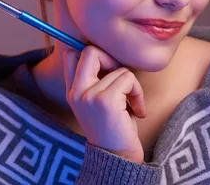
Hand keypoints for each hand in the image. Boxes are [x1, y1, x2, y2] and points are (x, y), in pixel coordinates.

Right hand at [63, 46, 147, 162]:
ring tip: (131, 104)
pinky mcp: (105, 100)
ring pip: (119, 68)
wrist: (117, 158)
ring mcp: (89, 96)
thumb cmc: (114, 127)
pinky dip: (138, 93)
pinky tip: (137, 111)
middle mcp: (76, 92)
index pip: (71, 54)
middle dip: (112, 59)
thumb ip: (98, 78)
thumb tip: (111, 52)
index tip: (109, 71)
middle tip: (121, 78)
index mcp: (73, 91)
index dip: (94, 55)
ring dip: (132, 85)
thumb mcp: (99, 101)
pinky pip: (128, 79)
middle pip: (91, 51)